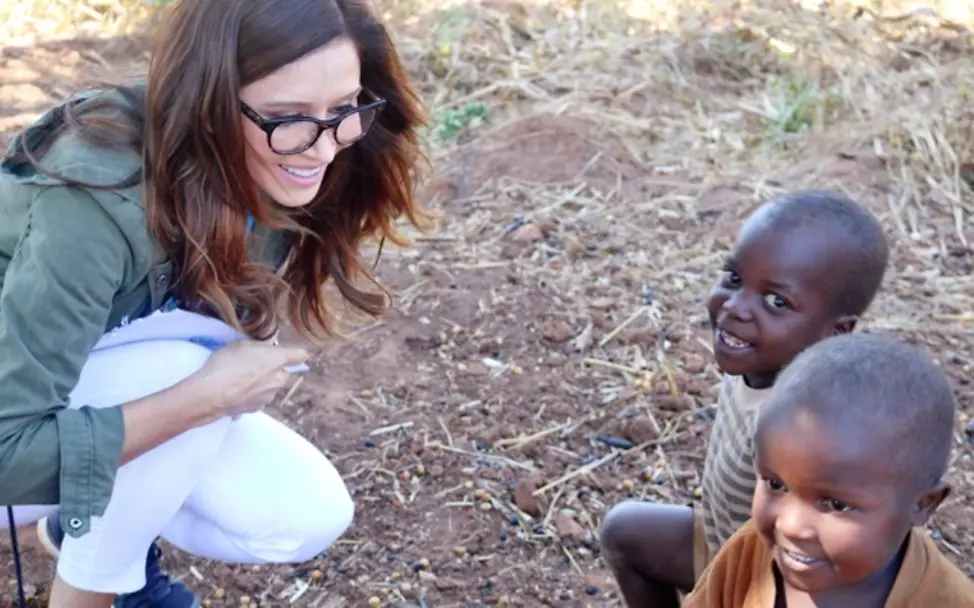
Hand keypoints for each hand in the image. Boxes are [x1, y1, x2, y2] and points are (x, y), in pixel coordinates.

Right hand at [184, 340, 309, 418]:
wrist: (211, 394)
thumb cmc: (226, 364)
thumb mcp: (241, 345)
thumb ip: (258, 348)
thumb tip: (264, 351)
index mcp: (278, 360)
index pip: (300, 355)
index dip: (295, 354)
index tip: (290, 354)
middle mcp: (279, 379)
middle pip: (282, 373)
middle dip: (271, 370)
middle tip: (252, 366)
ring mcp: (269, 396)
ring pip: (270, 387)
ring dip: (261, 384)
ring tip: (239, 381)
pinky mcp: (257, 409)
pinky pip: (257, 399)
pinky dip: (249, 396)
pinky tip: (234, 392)